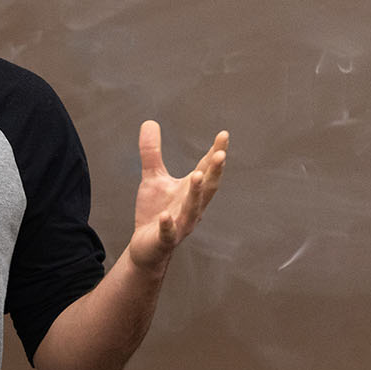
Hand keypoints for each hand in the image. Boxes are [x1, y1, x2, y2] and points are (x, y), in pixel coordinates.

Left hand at [127, 120, 228, 272]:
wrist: (146, 247)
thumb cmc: (155, 212)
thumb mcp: (153, 178)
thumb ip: (152, 152)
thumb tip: (149, 122)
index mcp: (191, 191)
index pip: (207, 170)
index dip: (215, 153)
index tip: (224, 135)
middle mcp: (191, 207)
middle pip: (208, 188)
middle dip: (214, 172)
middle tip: (221, 154)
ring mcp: (180, 225)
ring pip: (192, 209)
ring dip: (196, 193)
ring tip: (197, 175)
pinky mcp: (164, 240)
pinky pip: (168, 232)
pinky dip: (168, 224)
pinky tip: (166, 216)